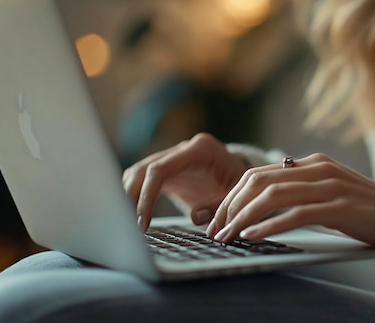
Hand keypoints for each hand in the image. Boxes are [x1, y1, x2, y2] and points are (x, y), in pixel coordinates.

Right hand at [122, 133, 247, 230]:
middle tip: (126, 225)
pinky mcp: (169, 169)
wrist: (248, 180)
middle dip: (131, 197)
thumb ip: (219, 207)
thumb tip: (195, 216)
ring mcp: (175, 157)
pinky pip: (144, 180)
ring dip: (128, 197)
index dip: (146, 195)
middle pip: (144, 168)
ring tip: (126, 224)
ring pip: (139, 172)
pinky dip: (135, 196)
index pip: (161, 169)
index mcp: (201, 149)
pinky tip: (133, 217)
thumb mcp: (238, 198)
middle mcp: (184, 148)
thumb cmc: (244, 189)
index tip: (142, 221)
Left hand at [206, 153, 374, 247]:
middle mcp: (318, 169)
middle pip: (260, 181)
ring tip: (228, 235)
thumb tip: (264, 197)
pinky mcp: (339, 208)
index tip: (219, 216)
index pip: (260, 172)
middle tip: (216, 229)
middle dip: (231, 205)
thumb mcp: (328, 190)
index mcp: (313, 163)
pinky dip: (269, 225)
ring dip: (244, 216)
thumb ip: (301, 188)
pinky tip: (253, 235)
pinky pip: (296, 214)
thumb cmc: (361, 209)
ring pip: (274, 196)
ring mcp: (329, 187)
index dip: (233, 194)